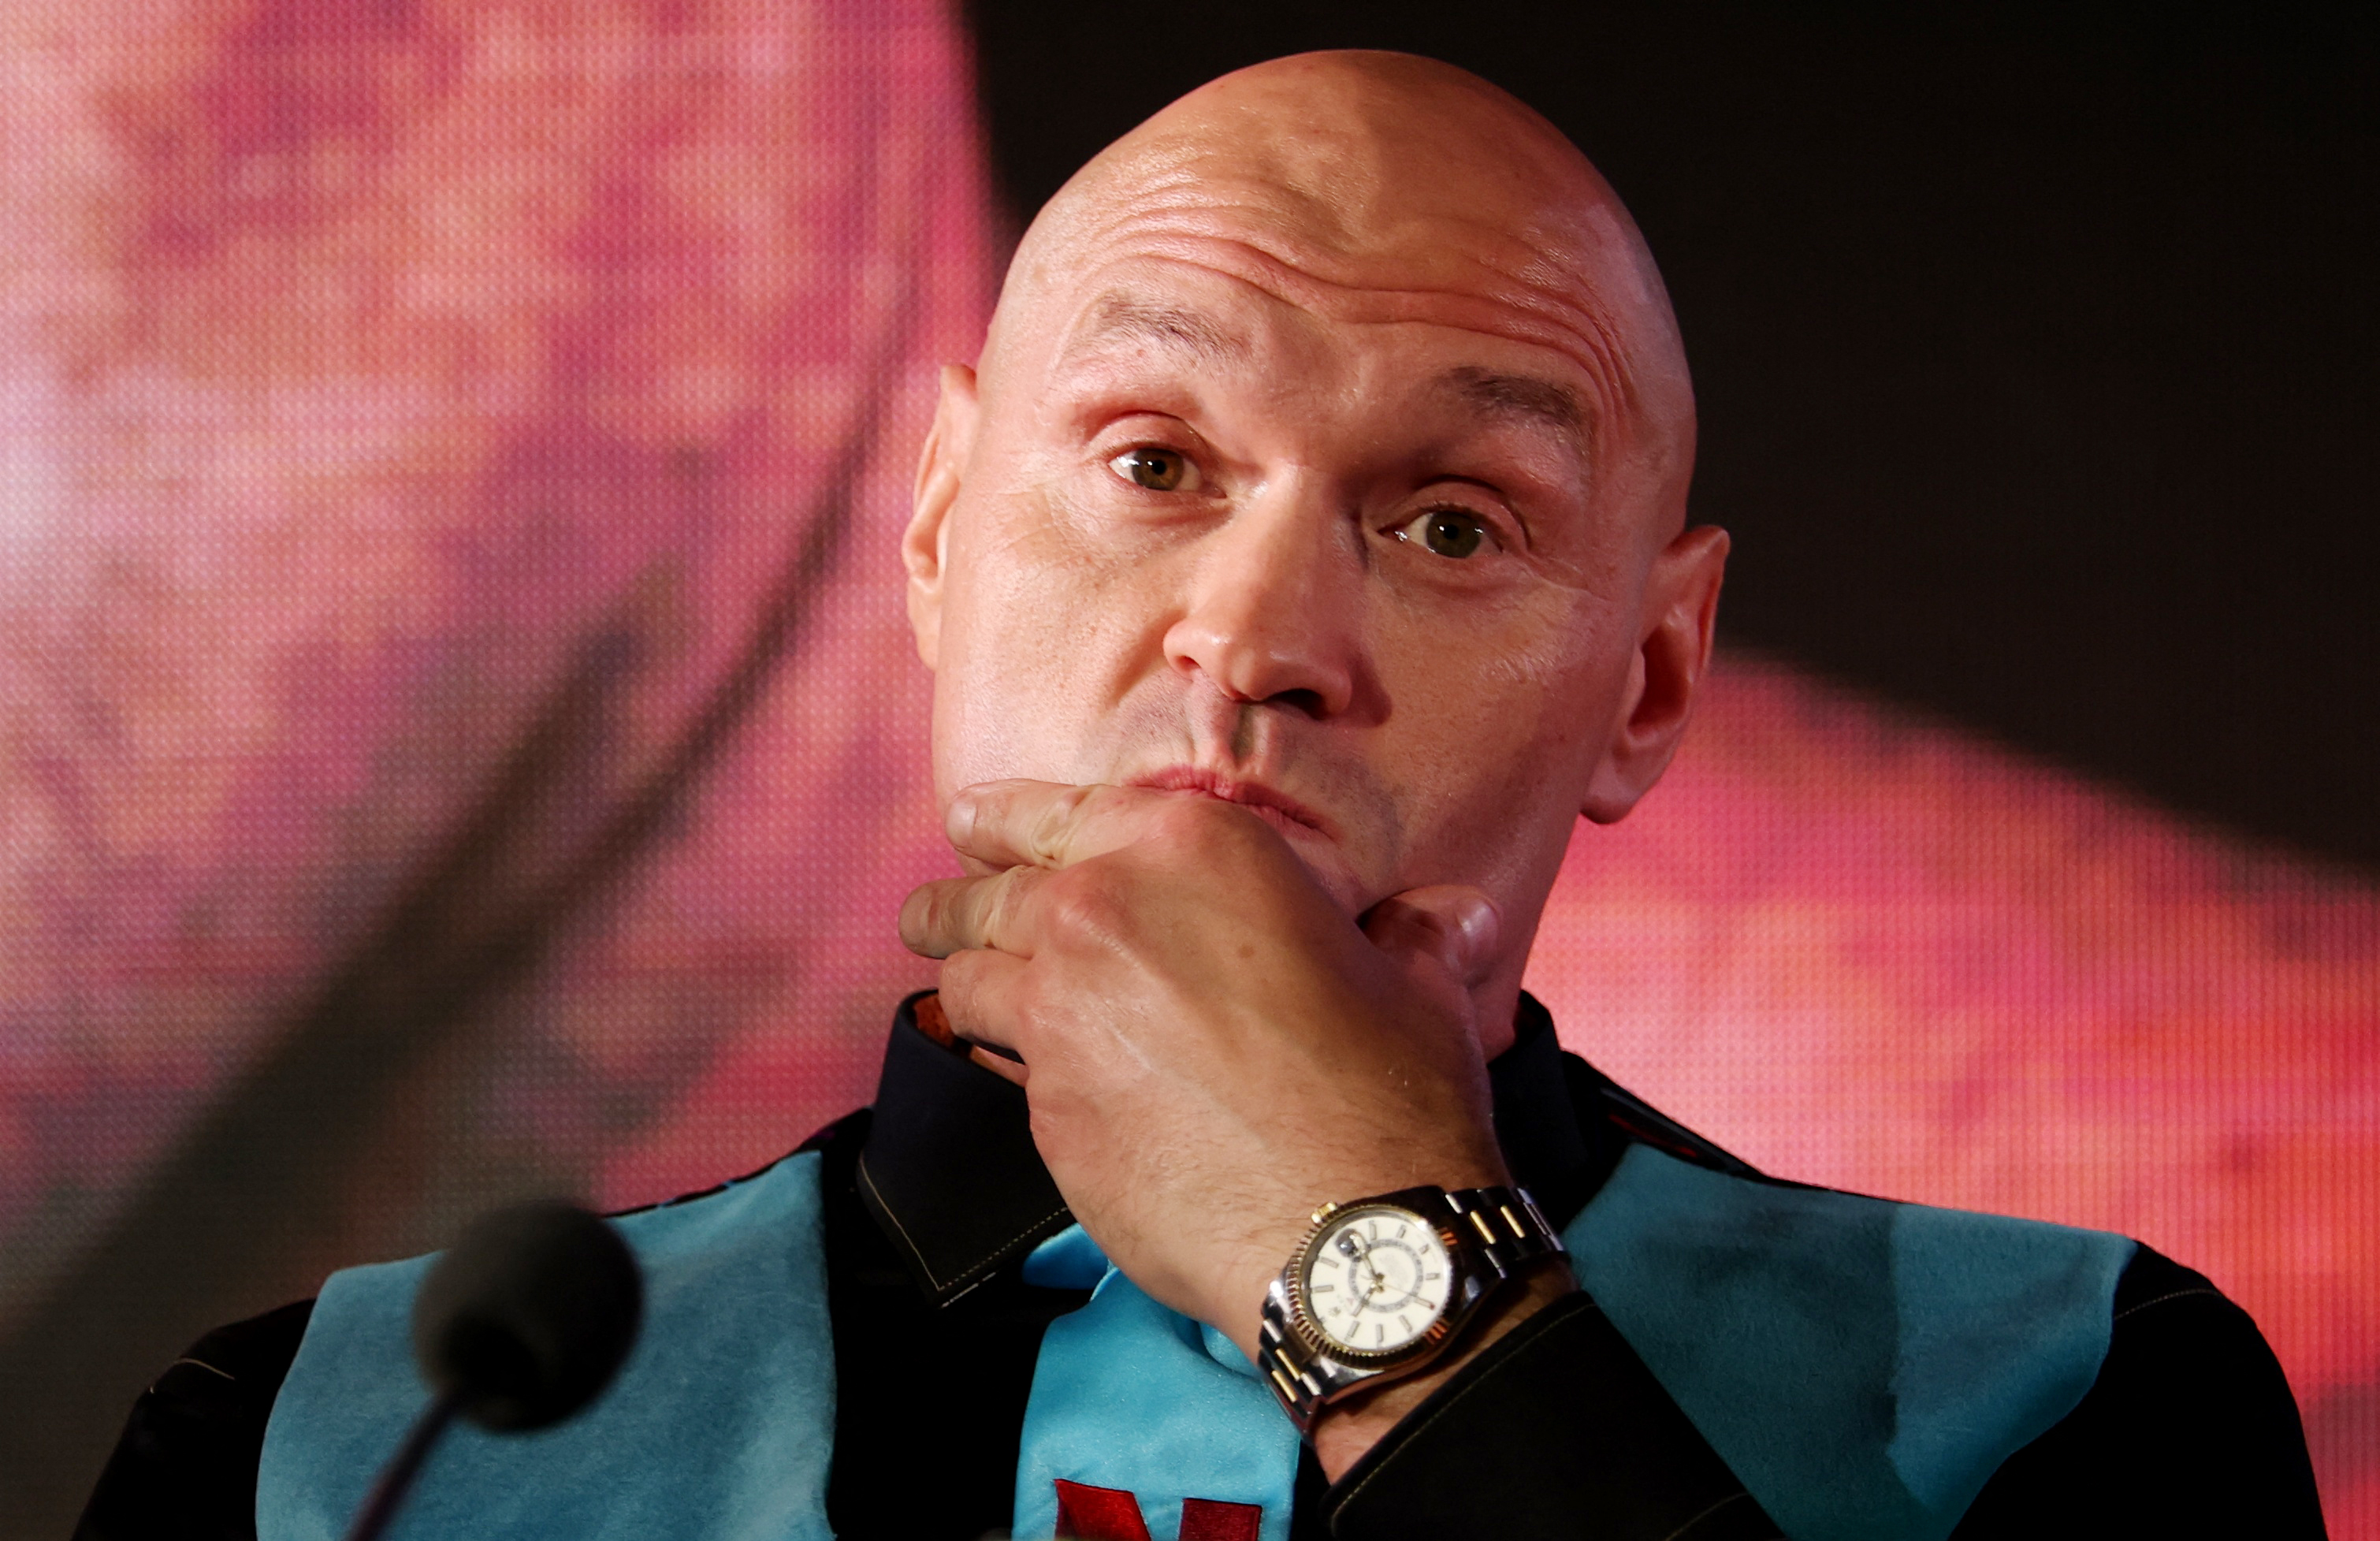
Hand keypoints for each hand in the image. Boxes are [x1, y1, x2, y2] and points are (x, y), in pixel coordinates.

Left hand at [898, 780, 1510, 1368]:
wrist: (1351, 1232)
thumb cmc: (1391, 1096)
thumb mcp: (1417, 982)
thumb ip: (1410, 930)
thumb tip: (1447, 915)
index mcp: (1188, 848)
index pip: (1052, 809)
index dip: (1000, 815)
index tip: (970, 821)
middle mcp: (1101, 911)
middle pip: (982, 893)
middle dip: (955, 903)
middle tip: (938, 915)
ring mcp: (1057, 1013)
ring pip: (964, 978)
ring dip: (968, 984)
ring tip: (974, 998)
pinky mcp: (1042, 1111)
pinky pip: (1000, 1073)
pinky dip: (1012, 1070)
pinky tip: (1040, 1084)